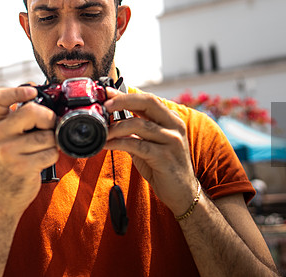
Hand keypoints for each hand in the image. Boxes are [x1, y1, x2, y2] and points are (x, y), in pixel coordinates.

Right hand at [0, 86, 59, 214]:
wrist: (5, 195)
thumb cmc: (14, 159)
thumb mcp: (9, 135)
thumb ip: (22, 117)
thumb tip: (51, 96)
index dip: (16, 91)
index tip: (32, 93)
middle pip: (32, 111)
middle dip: (49, 119)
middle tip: (47, 129)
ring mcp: (8, 150)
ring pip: (47, 135)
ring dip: (52, 142)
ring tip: (41, 149)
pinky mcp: (21, 166)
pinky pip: (50, 152)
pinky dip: (53, 156)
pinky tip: (41, 161)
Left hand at [103, 90, 198, 215]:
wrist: (183, 193)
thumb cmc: (163, 167)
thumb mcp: (150, 144)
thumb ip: (135, 131)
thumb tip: (110, 119)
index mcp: (172, 120)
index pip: (148, 99)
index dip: (126, 95)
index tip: (107, 92)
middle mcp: (175, 126)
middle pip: (148, 102)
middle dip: (123, 100)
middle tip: (104, 105)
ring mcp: (172, 141)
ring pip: (140, 124)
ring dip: (116, 127)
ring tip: (101, 131)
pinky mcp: (165, 158)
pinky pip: (137, 145)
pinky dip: (119, 143)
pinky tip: (107, 145)